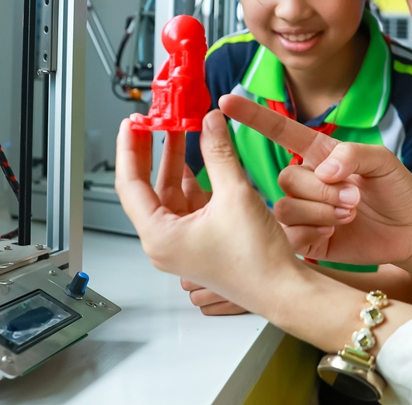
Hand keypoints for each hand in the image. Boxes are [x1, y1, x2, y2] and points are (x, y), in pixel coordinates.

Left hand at [114, 109, 300, 311]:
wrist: (281, 289)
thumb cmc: (255, 261)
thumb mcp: (235, 195)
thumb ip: (219, 153)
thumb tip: (210, 121)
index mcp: (160, 236)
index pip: (130, 185)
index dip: (130, 150)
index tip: (133, 124)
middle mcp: (165, 241)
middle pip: (147, 188)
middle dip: (151, 152)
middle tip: (152, 121)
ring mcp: (183, 241)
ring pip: (170, 193)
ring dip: (176, 162)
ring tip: (180, 130)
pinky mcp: (201, 239)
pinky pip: (189, 202)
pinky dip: (193, 178)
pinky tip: (200, 158)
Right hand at [219, 94, 411, 266]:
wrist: (411, 231)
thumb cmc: (398, 190)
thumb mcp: (383, 161)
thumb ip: (353, 154)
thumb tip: (322, 170)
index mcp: (319, 154)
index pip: (280, 131)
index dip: (253, 117)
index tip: (226, 101)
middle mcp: (307, 181)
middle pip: (286, 178)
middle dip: (322, 190)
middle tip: (355, 198)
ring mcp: (304, 210)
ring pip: (285, 207)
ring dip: (320, 212)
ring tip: (350, 214)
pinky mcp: (306, 239)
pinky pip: (290, 235)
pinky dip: (312, 233)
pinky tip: (334, 232)